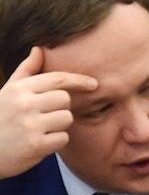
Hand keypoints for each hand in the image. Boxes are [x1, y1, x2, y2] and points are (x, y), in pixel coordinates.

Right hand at [0, 47, 96, 178]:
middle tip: (44, 116)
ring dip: (58, 126)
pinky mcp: (36, 145)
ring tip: (39, 130)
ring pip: (66, 118)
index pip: (57, 79)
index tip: (93, 84)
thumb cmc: (0, 118)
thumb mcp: (8, 92)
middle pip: (65, 99)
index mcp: (19, 89)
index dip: (78, 80)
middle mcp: (25, 104)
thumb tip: (39, 48)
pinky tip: (38, 143)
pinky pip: (63, 138)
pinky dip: (54, 142)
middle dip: (60, 108)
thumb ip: (26, 71)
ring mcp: (30, 125)